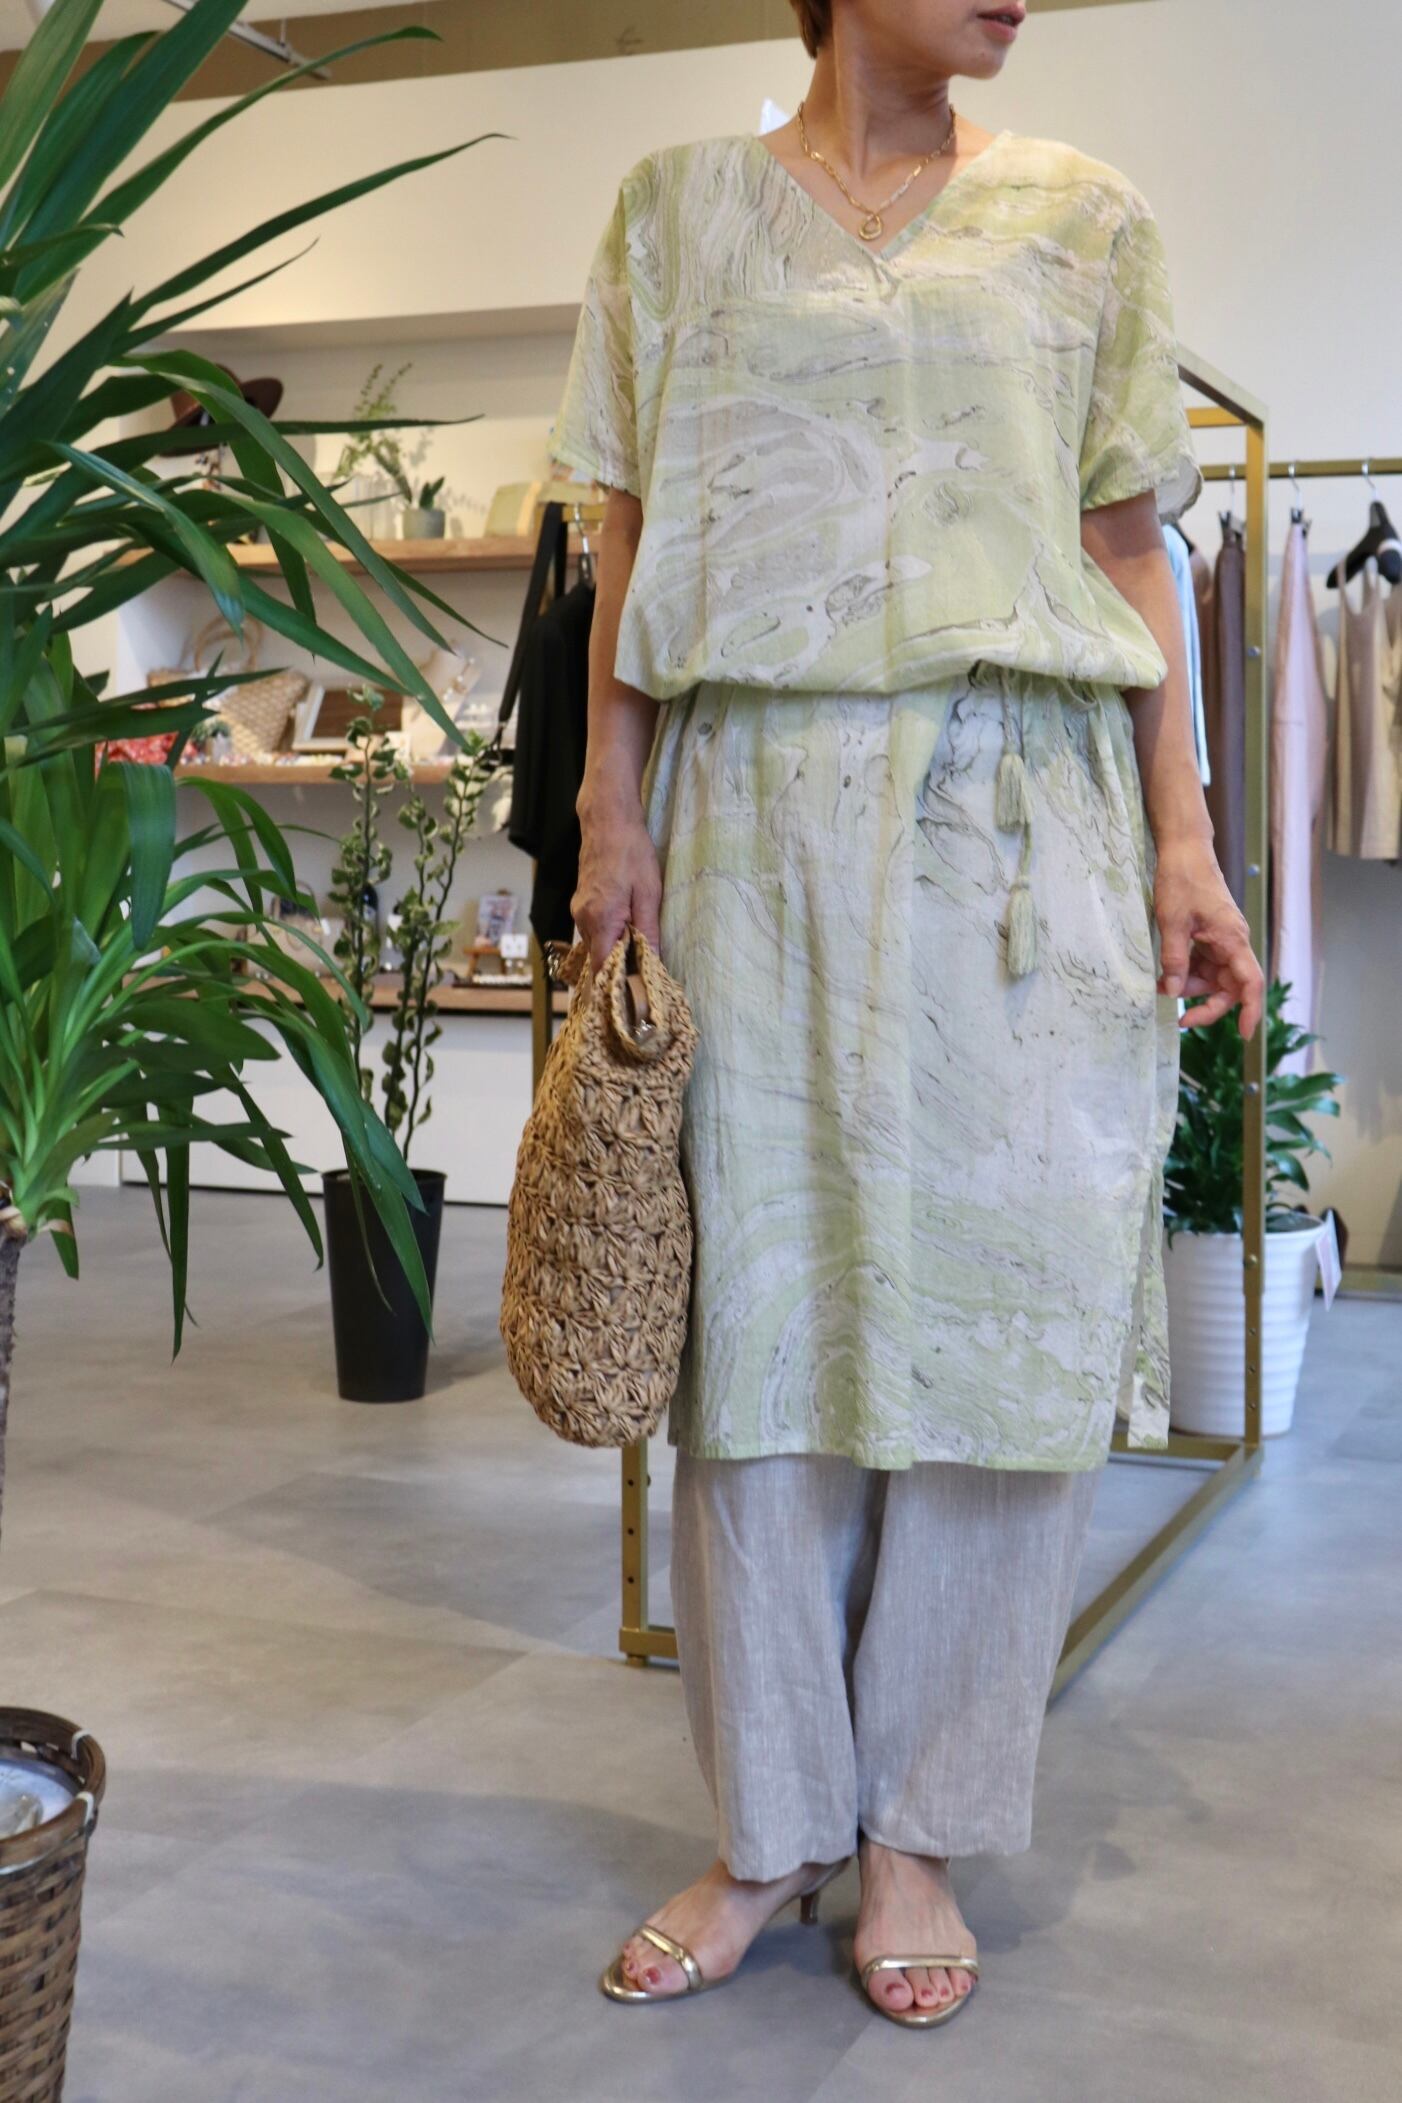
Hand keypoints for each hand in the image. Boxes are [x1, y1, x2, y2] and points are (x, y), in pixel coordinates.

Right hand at [572, 789, 662, 975]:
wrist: (607, 821)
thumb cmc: (631, 852)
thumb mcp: (648, 893)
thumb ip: (648, 931)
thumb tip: (653, 962)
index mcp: (600, 920)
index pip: (601, 969)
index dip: (617, 985)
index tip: (634, 997)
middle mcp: (583, 919)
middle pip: (598, 959)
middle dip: (620, 970)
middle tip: (645, 977)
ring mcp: (579, 911)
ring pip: (597, 944)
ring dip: (616, 951)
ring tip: (640, 953)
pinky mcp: (581, 903)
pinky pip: (595, 929)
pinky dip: (610, 936)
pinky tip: (629, 930)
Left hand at [1153, 838, 1263, 1037]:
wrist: (1184, 851)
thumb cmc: (1182, 880)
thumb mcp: (1172, 922)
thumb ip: (1175, 959)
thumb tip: (1174, 992)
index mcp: (1232, 940)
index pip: (1250, 983)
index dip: (1251, 1010)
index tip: (1245, 1034)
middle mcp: (1232, 943)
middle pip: (1231, 987)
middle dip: (1208, 1006)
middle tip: (1182, 1020)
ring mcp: (1221, 940)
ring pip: (1215, 978)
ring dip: (1192, 988)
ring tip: (1163, 988)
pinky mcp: (1209, 937)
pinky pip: (1204, 965)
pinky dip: (1187, 973)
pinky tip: (1167, 975)